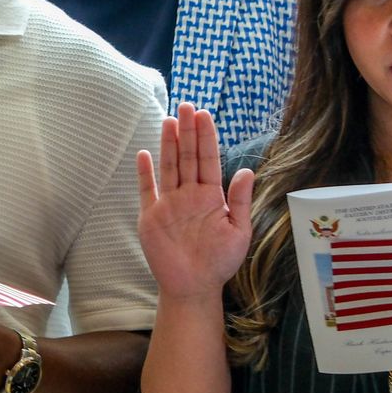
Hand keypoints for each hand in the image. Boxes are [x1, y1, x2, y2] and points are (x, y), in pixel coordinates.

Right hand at [133, 105, 253, 300]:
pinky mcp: (151, 216)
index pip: (208, 160)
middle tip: (186, 106)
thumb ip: (240, 200)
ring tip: (168, 120)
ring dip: (168, 144)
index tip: (204, 115)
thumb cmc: (220, 261)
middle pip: (187, 157)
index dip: (206, 137)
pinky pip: (147, 189)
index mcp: (210, 196)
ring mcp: (168, 203)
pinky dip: (145, 172)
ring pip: (168, 167)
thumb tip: (246, 171)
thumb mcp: (239, 231)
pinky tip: (145, 154)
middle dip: (187, 131)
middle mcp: (188, 194)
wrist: (194, 286)